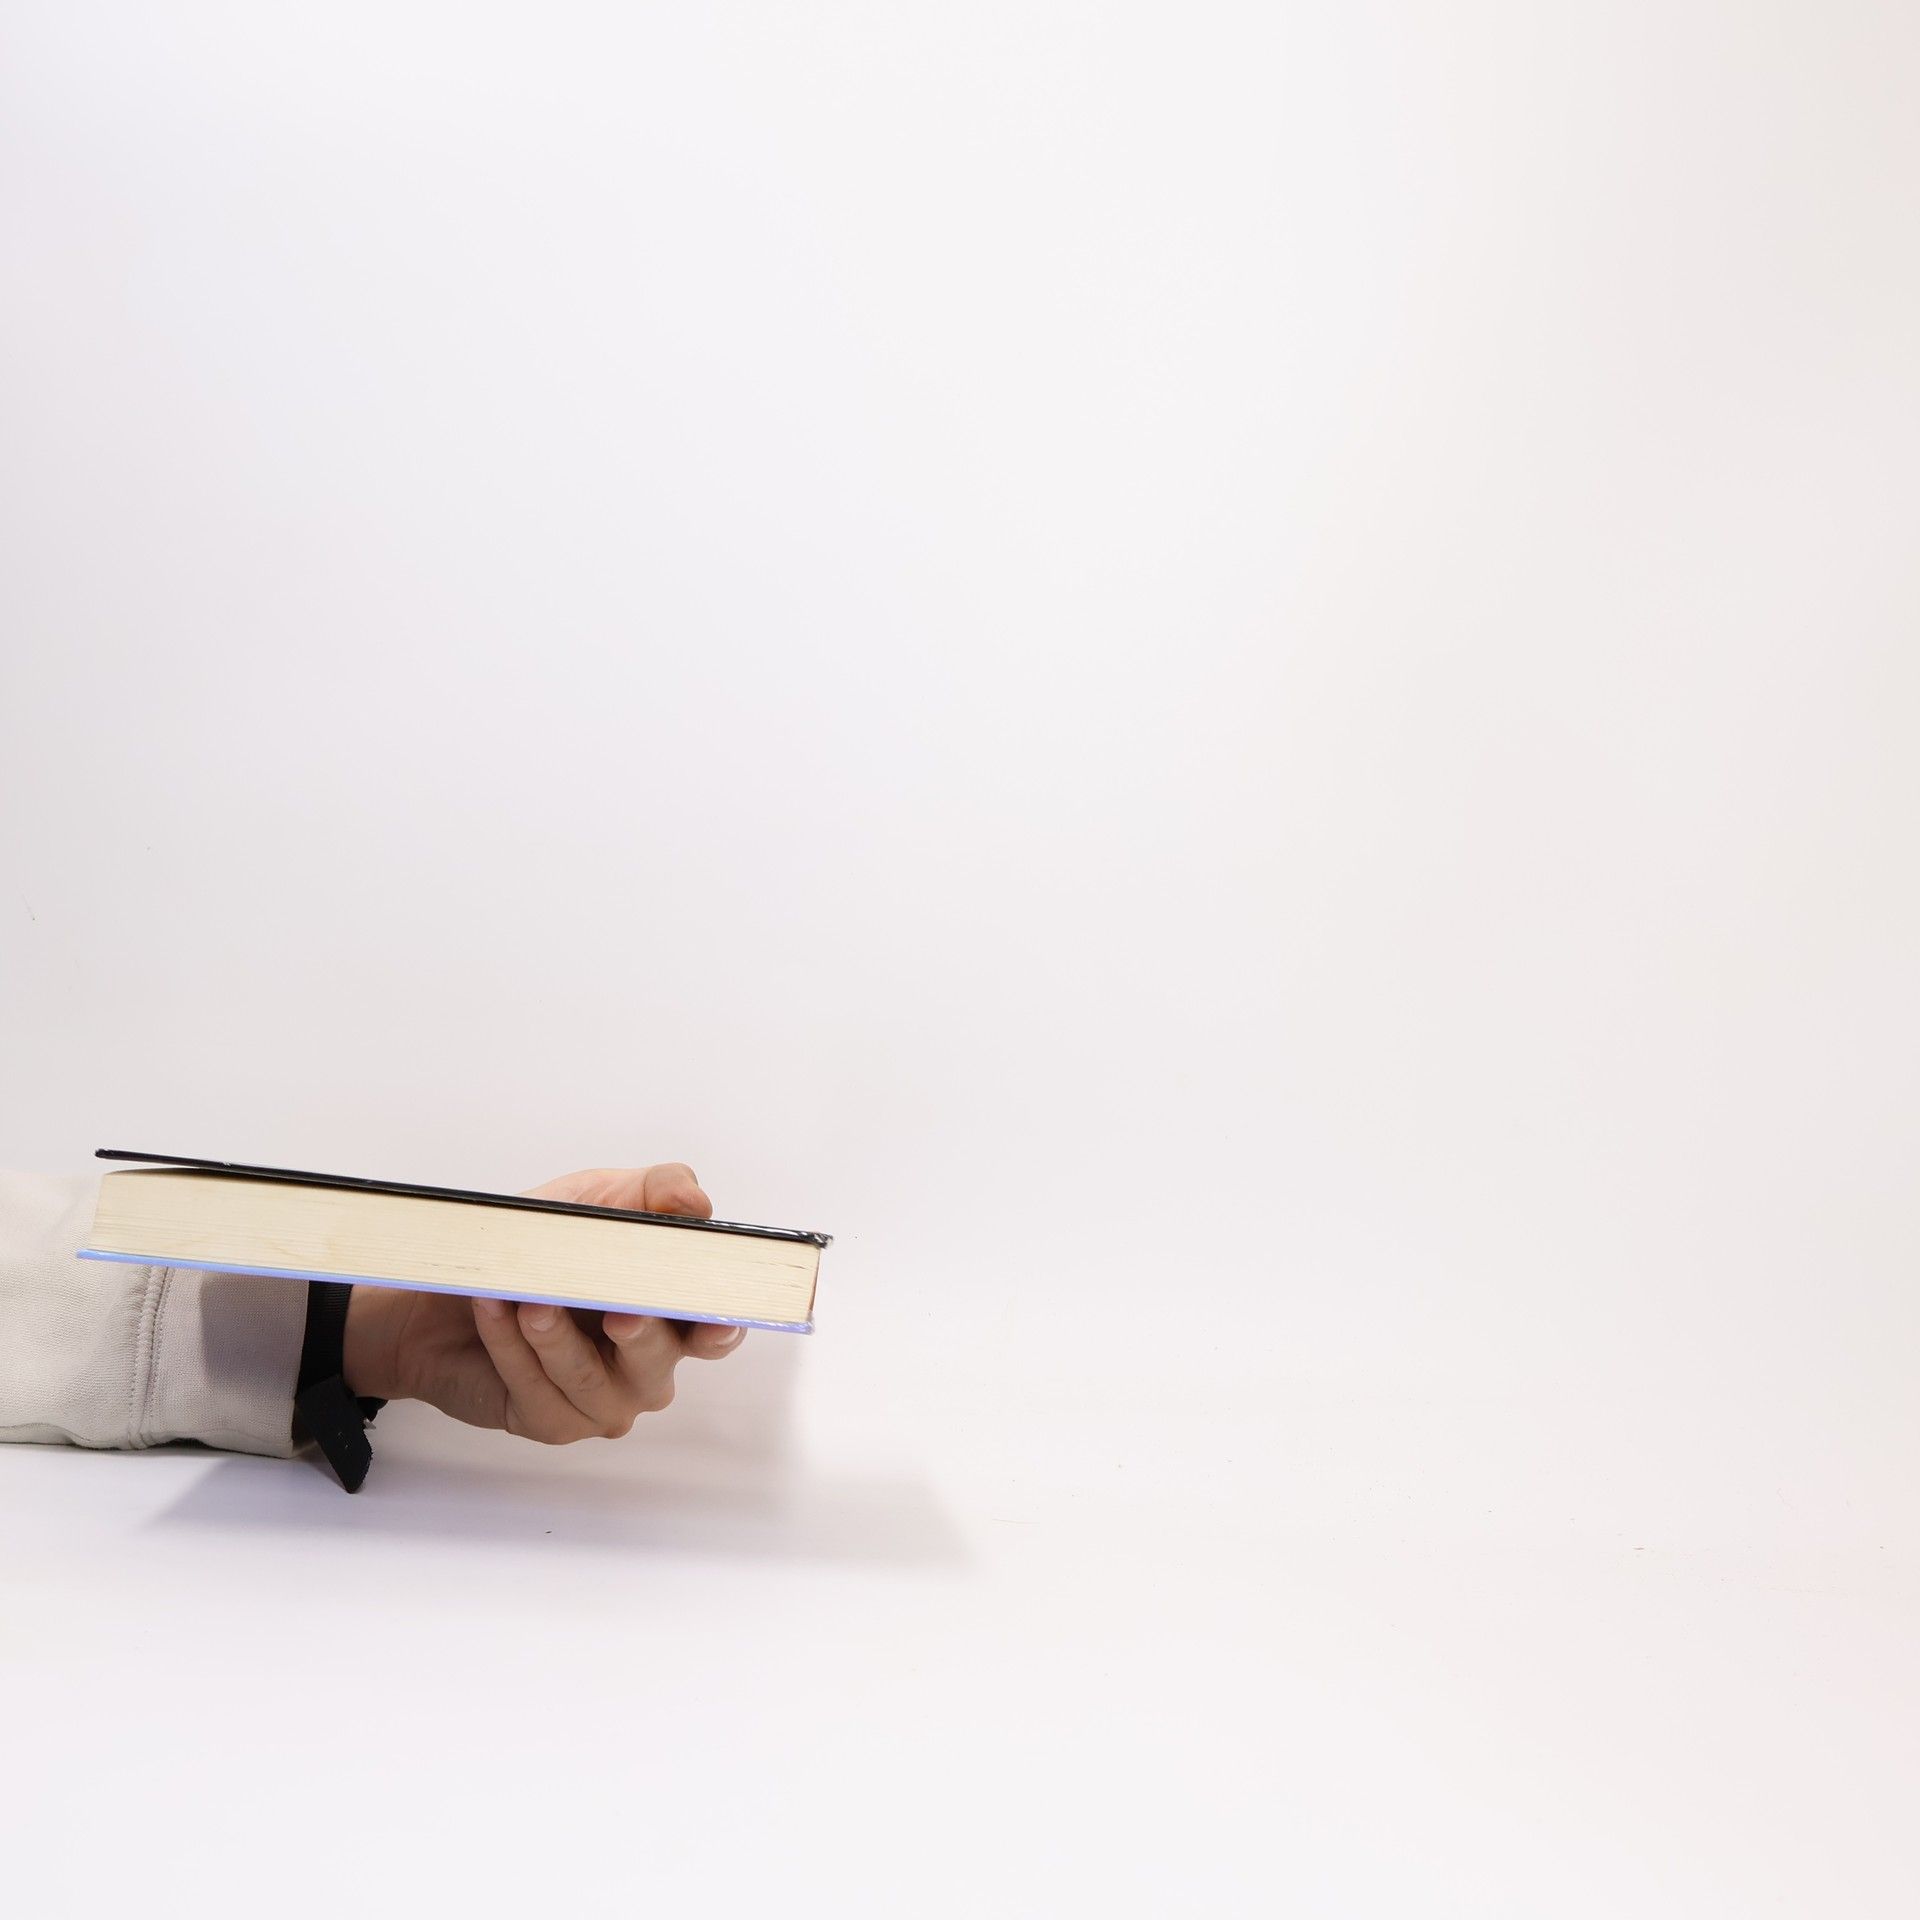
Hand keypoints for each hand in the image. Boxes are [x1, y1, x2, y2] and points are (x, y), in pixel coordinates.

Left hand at [340, 1163, 747, 1440]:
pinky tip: (494, 1310)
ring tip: (526, 1300)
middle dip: (641, 1335)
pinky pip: (537, 1390)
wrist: (443, 1297)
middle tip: (621, 1313)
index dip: (720, 1328)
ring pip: (590, 1380)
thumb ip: (656, 1190)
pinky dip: (511, 1346)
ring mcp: (601, 1401)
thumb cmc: (531, 1249)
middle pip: (658, 1361)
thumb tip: (695, 1202)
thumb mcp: (594, 1201)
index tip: (714, 1319)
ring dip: (555, 1336)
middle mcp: (646, 1366)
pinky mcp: (550, 1421)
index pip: (714, 1330)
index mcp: (670, 1313)